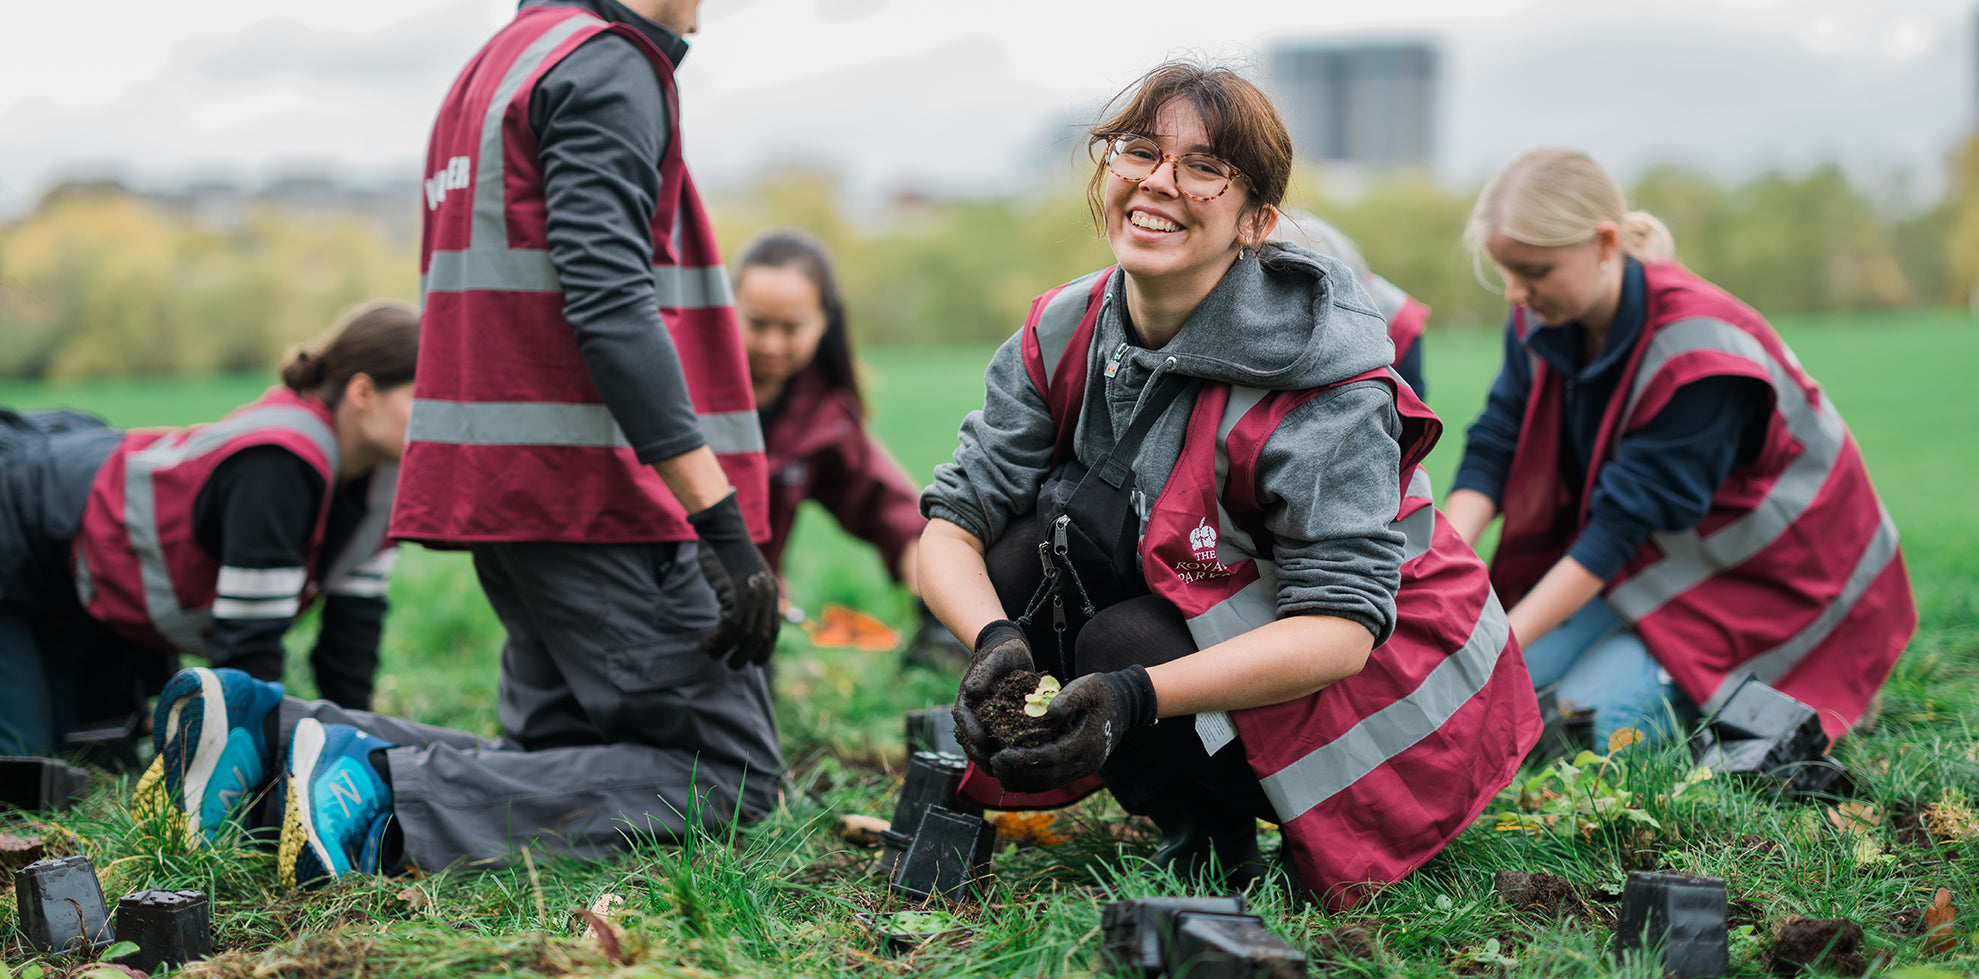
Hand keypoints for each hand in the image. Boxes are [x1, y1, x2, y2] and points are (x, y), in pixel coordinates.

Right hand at [686, 491, 779, 668]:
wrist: (722, 530)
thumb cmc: (727, 553)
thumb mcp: (744, 576)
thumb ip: (747, 595)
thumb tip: (739, 621)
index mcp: (771, 592)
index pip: (774, 629)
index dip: (766, 649)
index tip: (756, 662)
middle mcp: (766, 596)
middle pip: (760, 636)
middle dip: (746, 656)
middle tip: (732, 665)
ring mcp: (753, 594)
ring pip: (743, 635)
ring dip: (725, 650)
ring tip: (710, 652)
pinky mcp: (737, 593)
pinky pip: (729, 627)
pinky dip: (716, 640)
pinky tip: (705, 642)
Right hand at [950, 620, 1033, 764]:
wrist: (1012, 653)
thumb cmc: (1002, 653)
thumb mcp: (996, 657)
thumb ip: (983, 672)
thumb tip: (970, 691)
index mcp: (967, 698)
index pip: (963, 719)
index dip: (970, 731)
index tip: (981, 742)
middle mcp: (973, 713)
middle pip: (969, 739)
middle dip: (979, 754)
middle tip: (994, 766)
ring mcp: (984, 722)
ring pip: (980, 747)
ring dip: (989, 761)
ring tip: (1003, 774)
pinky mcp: (998, 727)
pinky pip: (995, 745)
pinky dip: (1001, 757)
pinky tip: (1014, 768)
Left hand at [987, 666, 1156, 792]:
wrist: (1126, 705)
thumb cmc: (1103, 692)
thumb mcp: (1090, 686)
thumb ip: (1071, 696)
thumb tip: (1049, 710)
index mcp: (1087, 742)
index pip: (1051, 758)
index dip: (1023, 760)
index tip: (999, 755)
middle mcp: (1086, 761)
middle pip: (1048, 776)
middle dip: (1018, 773)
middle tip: (993, 764)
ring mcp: (1084, 768)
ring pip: (1050, 783)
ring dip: (1023, 781)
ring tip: (998, 771)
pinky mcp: (1080, 768)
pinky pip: (1054, 781)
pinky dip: (1033, 782)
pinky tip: (1014, 776)